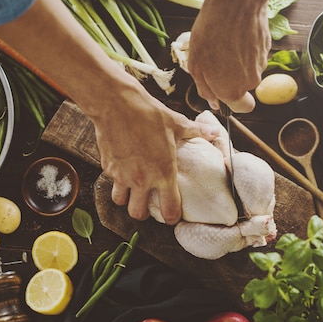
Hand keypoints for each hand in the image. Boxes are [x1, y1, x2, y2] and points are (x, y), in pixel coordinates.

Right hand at [91, 81, 218, 224]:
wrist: (117, 104)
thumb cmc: (149, 114)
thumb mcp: (177, 123)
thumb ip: (196, 132)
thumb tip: (214, 133)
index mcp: (164, 173)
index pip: (169, 210)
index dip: (171, 216)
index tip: (172, 214)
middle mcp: (142, 179)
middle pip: (138, 214)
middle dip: (143, 213)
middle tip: (147, 203)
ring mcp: (122, 175)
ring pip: (121, 203)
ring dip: (127, 199)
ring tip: (132, 189)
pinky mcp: (108, 167)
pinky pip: (111, 182)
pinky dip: (116, 181)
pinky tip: (122, 170)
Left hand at [188, 0, 273, 113]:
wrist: (236, 3)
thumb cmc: (210, 33)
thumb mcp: (196, 65)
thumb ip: (205, 88)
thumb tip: (213, 101)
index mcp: (232, 90)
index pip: (242, 108)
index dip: (232, 102)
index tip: (223, 90)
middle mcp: (251, 82)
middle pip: (244, 86)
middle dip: (232, 77)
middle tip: (216, 58)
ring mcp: (262, 64)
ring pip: (250, 69)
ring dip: (239, 61)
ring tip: (225, 41)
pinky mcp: (268, 48)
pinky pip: (255, 54)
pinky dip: (247, 47)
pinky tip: (236, 33)